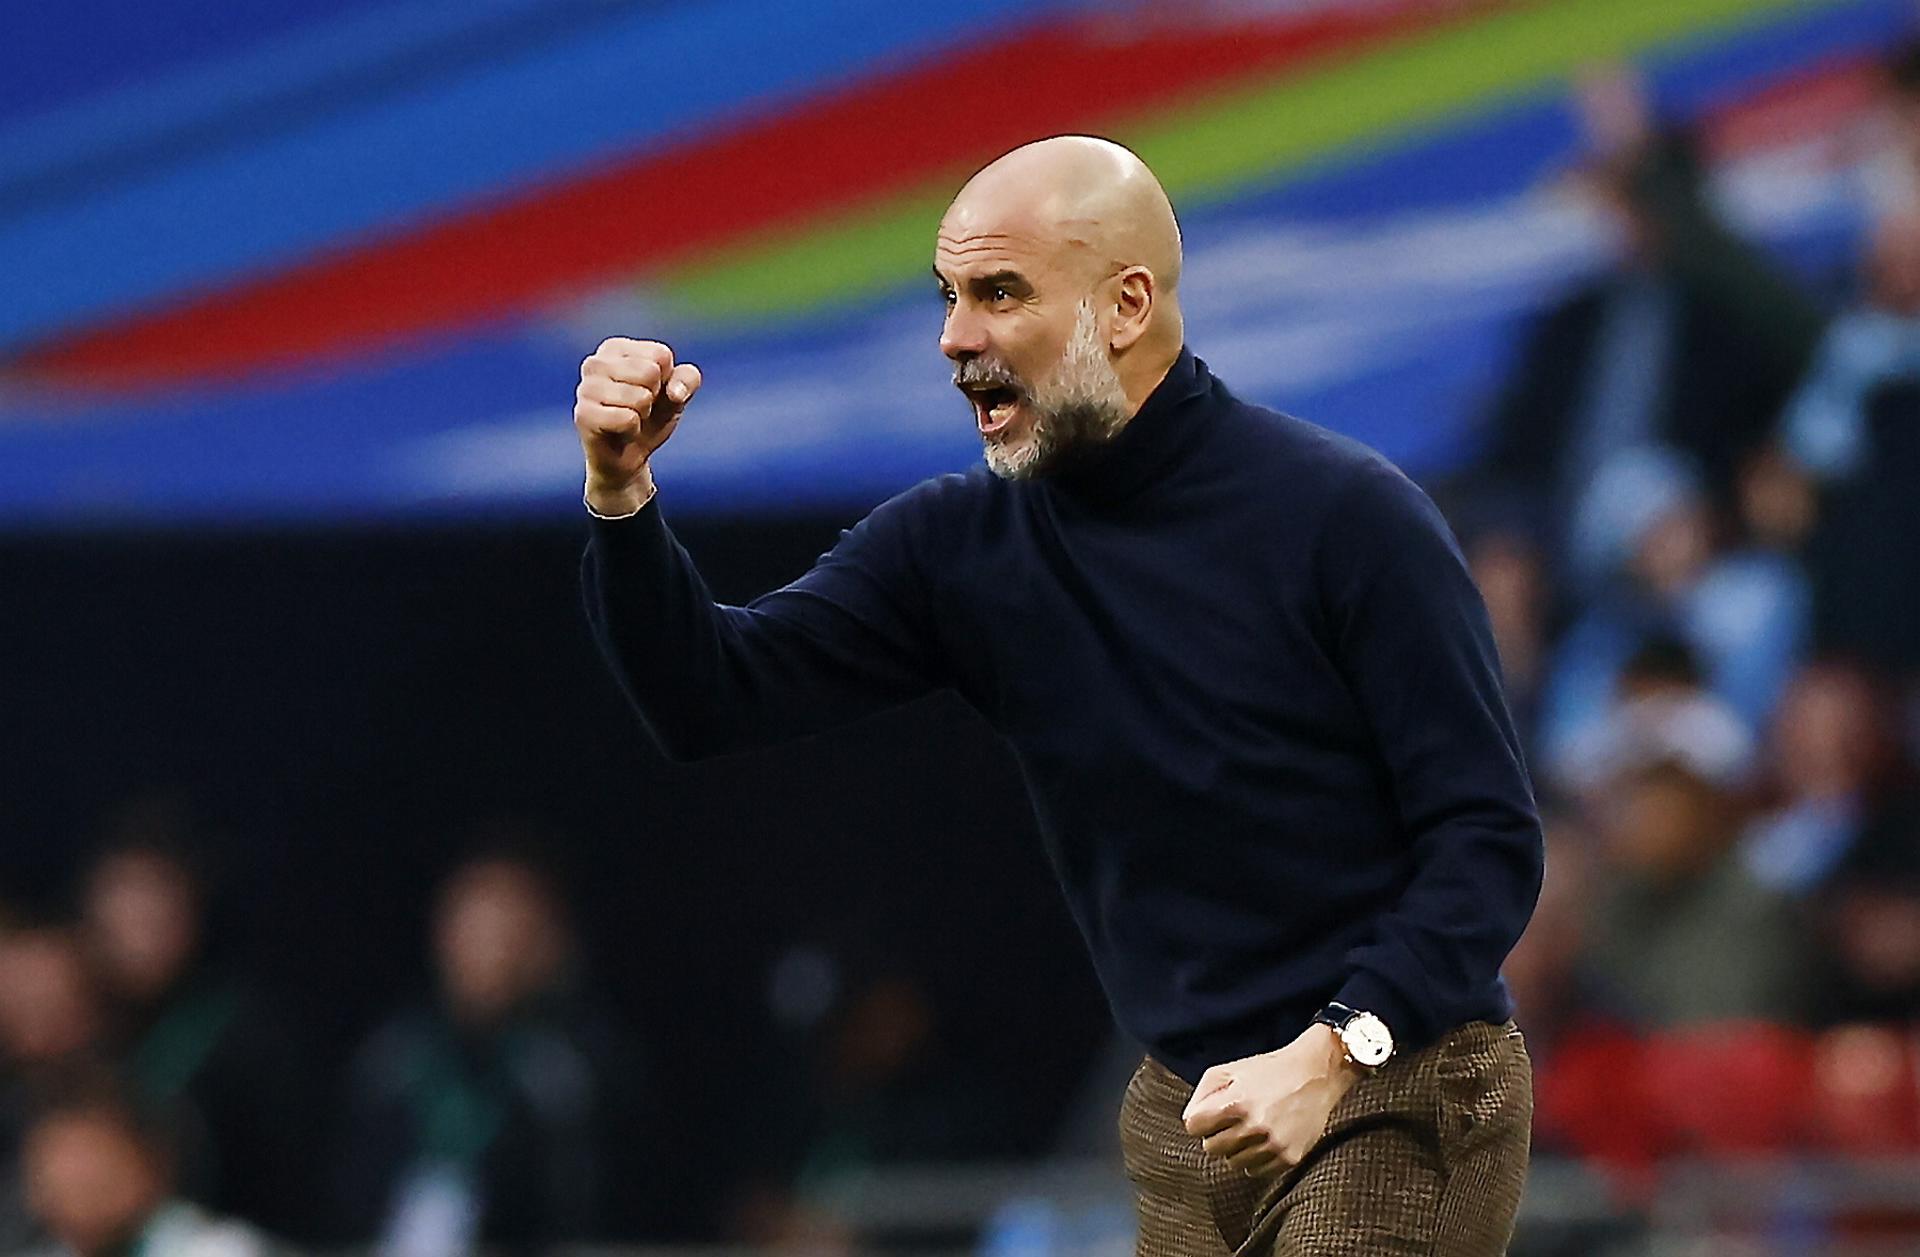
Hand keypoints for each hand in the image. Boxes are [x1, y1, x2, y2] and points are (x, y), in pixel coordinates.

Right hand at [574, 337, 703, 514]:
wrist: (629, 456)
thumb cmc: (651, 417)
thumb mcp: (678, 394)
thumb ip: (688, 379)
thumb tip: (674, 393)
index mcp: (616, 348)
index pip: (661, 355)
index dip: (666, 380)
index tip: (651, 391)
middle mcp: (595, 362)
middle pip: (650, 373)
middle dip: (653, 397)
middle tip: (639, 408)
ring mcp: (585, 388)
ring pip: (639, 397)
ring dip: (642, 414)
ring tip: (628, 418)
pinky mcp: (583, 415)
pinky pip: (627, 419)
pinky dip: (632, 430)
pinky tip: (619, 431)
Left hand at [1181, 1024, 1360, 1178]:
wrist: (1316, 1074)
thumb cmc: (1267, 1070)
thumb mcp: (1228, 1069)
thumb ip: (1201, 1094)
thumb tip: (1190, 1122)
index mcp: (1236, 1103)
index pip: (1194, 1127)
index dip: (1200, 1120)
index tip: (1211, 1114)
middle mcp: (1254, 1127)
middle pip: (1211, 1148)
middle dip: (1217, 1134)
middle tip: (1232, 1121)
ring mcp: (1273, 1145)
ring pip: (1233, 1163)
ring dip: (1237, 1149)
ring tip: (1251, 1129)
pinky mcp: (1289, 1158)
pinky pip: (1256, 1172)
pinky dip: (1256, 1159)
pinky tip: (1264, 1140)